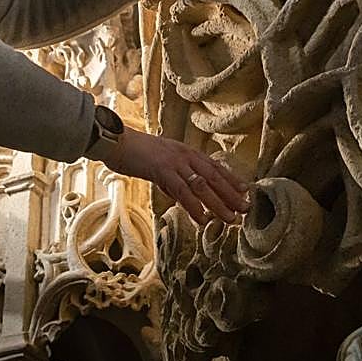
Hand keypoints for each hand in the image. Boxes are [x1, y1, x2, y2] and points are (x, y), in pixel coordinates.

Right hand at [96, 127, 249, 225]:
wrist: (115, 141)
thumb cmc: (135, 153)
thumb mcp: (159, 164)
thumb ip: (173, 180)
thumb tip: (182, 197)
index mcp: (185, 152)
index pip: (213, 166)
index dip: (231, 179)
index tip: (245, 191)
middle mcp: (185, 155)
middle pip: (213, 176)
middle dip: (231, 194)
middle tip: (246, 209)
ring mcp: (175, 162)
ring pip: (202, 185)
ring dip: (218, 203)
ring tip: (230, 219)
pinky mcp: (162, 170)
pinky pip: (182, 191)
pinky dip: (194, 206)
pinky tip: (202, 219)